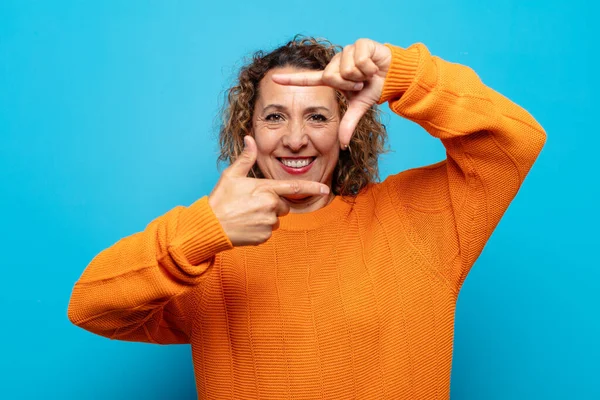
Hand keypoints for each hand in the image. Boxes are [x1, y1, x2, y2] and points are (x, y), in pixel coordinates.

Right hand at [208, 136, 329, 245]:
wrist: (211, 226)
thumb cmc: (220, 199)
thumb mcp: (231, 175)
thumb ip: (245, 158)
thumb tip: (249, 139)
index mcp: (266, 189)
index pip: (295, 187)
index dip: (312, 187)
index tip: (325, 189)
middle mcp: (271, 206)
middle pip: (283, 205)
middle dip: (273, 204)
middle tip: (252, 204)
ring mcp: (268, 222)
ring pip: (276, 219)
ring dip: (267, 217)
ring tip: (247, 214)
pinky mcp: (264, 237)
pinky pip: (269, 231)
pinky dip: (260, 228)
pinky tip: (246, 225)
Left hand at [272, 38, 391, 148]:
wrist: (393, 76)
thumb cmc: (373, 88)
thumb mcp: (359, 107)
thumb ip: (348, 124)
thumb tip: (343, 145)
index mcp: (332, 77)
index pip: (308, 79)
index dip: (291, 80)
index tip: (273, 79)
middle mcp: (335, 63)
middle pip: (331, 76)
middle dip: (349, 84)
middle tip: (360, 83)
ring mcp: (346, 52)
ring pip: (346, 69)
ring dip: (361, 75)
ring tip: (367, 74)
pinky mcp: (359, 43)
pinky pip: (359, 60)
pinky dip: (369, 67)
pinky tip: (373, 65)